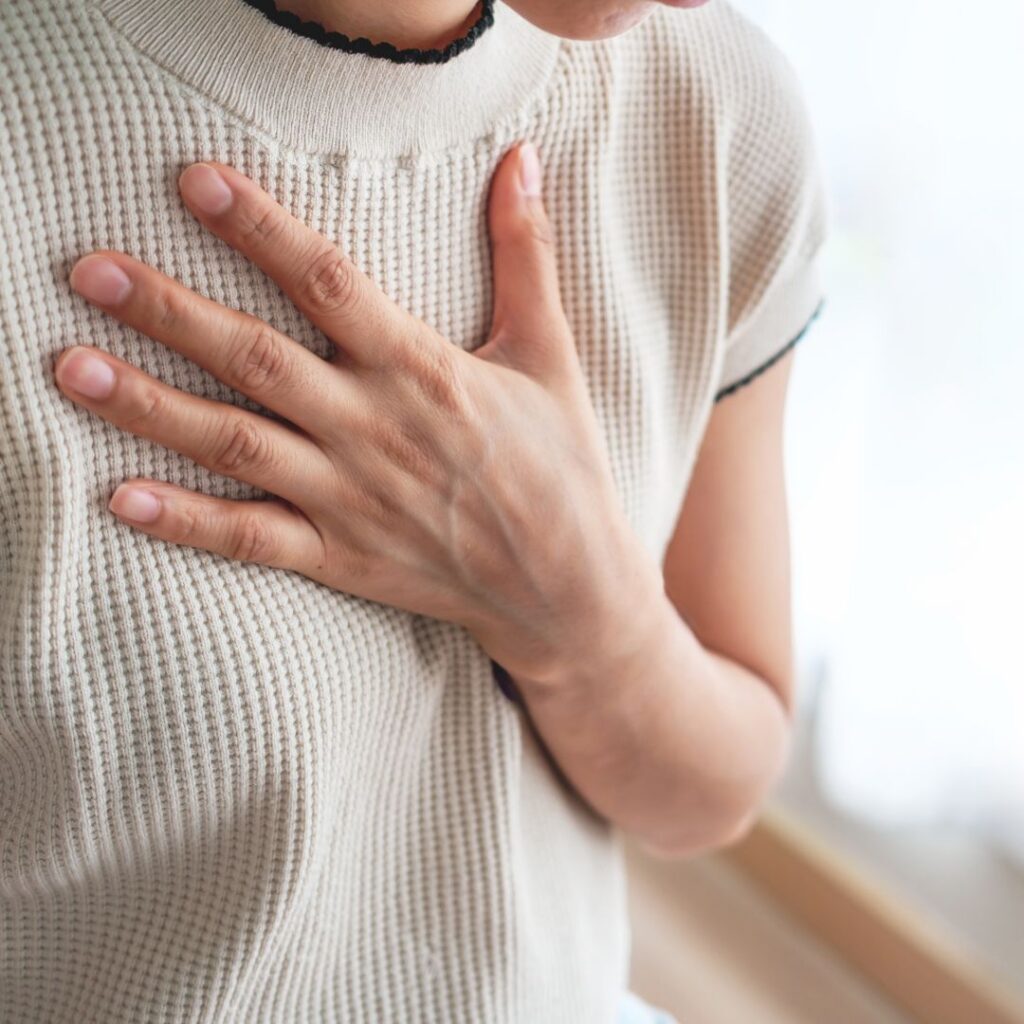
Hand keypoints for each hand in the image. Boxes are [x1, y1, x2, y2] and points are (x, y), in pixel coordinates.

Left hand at [54, 146, 660, 683]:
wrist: (566, 588)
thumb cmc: (560, 466)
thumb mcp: (550, 354)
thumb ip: (526, 254)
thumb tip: (524, 159)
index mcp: (422, 371)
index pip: (328, 283)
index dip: (259, 229)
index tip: (194, 183)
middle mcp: (374, 429)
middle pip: (257, 359)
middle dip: (169, 312)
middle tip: (89, 272)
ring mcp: (350, 498)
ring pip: (236, 444)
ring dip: (152, 407)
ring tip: (74, 370)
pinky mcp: (340, 556)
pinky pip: (252, 538)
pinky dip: (187, 523)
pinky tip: (121, 496)